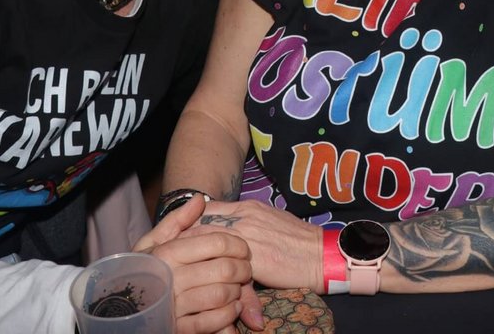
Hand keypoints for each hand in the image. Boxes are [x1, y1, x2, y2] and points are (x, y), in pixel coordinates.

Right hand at [134, 193, 264, 332]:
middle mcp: (170, 279)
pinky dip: (228, 315)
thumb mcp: (153, 243)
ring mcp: (174, 307)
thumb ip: (177, 221)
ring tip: (236, 288)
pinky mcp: (178, 329)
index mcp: (167, 254)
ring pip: (222, 295)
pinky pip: (213, 322)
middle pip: (225, 269)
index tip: (243, 249)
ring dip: (237, 292)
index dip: (238, 245)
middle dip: (243, 269)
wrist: (124, 310)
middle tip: (245, 270)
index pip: (217, 242)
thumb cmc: (144, 271)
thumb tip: (199, 199)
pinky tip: (230, 307)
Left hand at [188, 199, 324, 293]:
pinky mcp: (253, 259)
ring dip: (190, 256)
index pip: (208, 210)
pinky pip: (223, 267)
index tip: (180, 236)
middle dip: (183, 239)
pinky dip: (210, 276)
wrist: (321, 255)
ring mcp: (247, 237)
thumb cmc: (299, 241)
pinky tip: (202, 285)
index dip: (190, 222)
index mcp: (248, 207)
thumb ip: (249, 221)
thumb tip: (232, 229)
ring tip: (181, 271)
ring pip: (206, 243)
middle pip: (201, 224)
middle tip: (172, 255)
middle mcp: (244, 218)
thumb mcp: (271, 220)